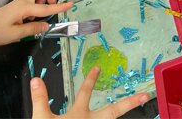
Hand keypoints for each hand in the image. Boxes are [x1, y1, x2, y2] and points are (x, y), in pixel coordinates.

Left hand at [0, 0, 72, 47]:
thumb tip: (47, 26)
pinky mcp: (16, 6)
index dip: (59, 7)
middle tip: (51, 6)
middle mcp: (22, 1)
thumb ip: (33, 29)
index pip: (46, 8)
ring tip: (41, 14)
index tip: (70, 5)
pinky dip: (37, 4)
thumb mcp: (16, 34)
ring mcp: (19, 2)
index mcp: (24, 7)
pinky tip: (32, 18)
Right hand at [31, 66, 148, 117]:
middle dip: (129, 103)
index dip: (91, 80)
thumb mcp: (41, 118)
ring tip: (138, 107)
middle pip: (113, 110)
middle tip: (145, 96)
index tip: (98, 68)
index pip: (85, 93)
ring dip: (122, 115)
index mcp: (79, 115)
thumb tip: (36, 80)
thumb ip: (40, 99)